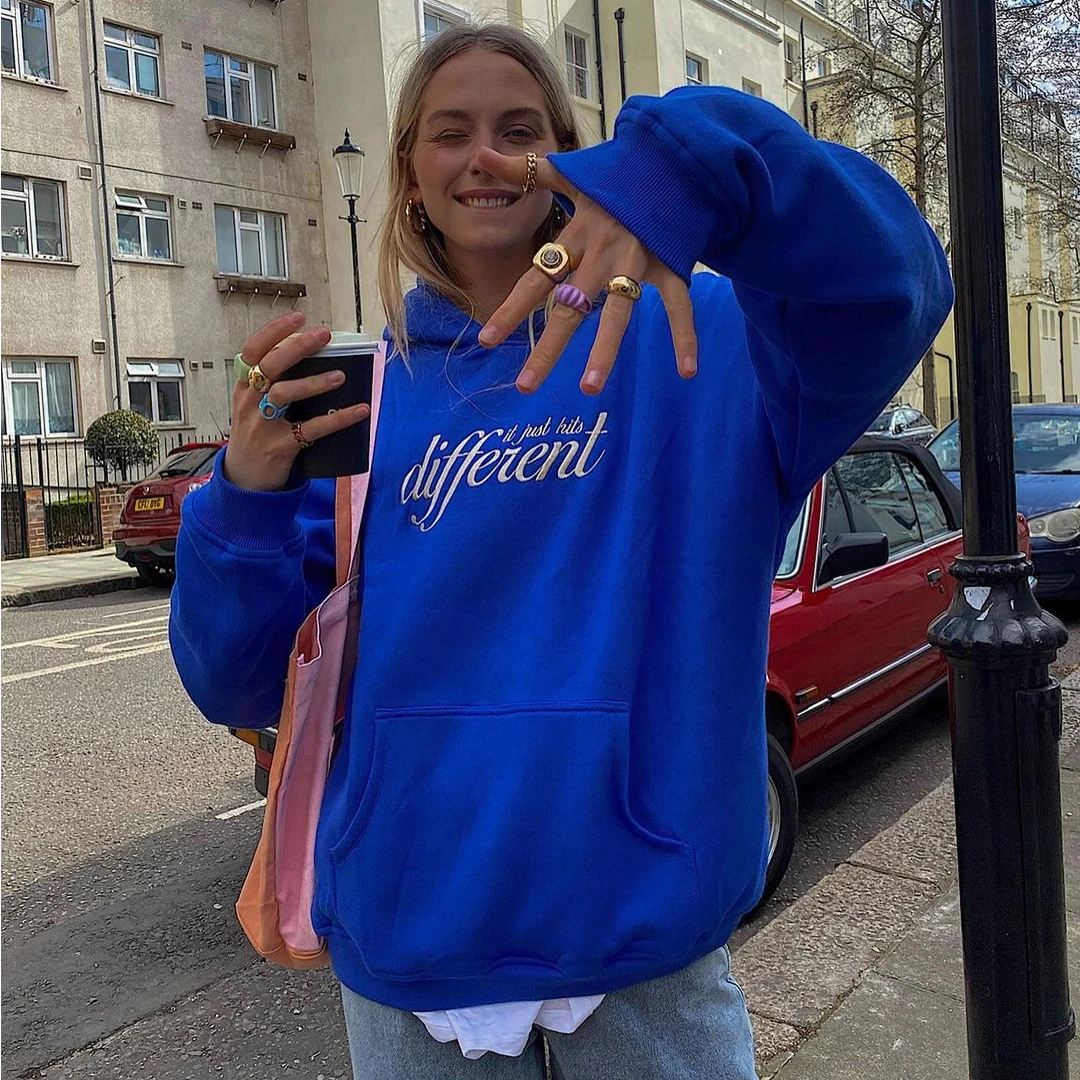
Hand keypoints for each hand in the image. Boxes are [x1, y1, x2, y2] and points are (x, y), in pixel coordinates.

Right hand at [223, 312, 370, 490]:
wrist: (244, 480)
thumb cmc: (256, 436)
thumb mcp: (254, 406)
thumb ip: (275, 384)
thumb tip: (317, 359)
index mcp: (244, 387)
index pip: (252, 350)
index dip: (274, 331)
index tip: (299, 318)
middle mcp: (249, 402)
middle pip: (270, 365)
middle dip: (297, 347)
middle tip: (324, 336)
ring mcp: (262, 425)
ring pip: (284, 393)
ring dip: (314, 382)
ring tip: (340, 375)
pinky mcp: (280, 446)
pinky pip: (311, 429)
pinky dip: (338, 418)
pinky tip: (359, 410)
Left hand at [475, 147, 697, 395]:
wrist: (675, 154)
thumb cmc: (618, 171)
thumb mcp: (570, 170)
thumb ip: (524, 171)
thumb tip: (479, 155)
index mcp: (577, 236)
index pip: (536, 279)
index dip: (512, 310)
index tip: (487, 340)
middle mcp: (603, 253)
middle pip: (570, 307)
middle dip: (548, 347)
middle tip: (526, 385)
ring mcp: (639, 261)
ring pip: (618, 312)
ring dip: (605, 351)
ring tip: (589, 388)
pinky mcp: (671, 264)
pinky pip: (679, 305)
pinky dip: (686, 335)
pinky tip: (687, 371)